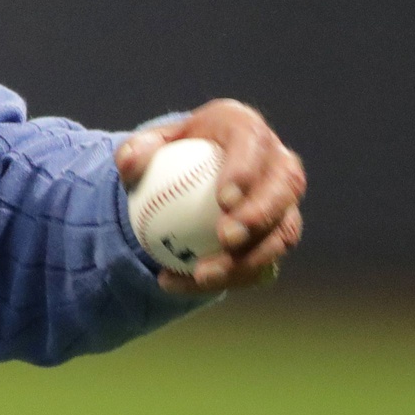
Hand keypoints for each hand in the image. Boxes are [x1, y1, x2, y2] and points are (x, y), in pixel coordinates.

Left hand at [115, 99, 304, 294]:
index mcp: (246, 129)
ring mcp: (285, 203)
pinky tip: (183, 285)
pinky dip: (228, 280)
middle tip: (226, 239)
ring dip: (248, 260)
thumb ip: (134, 152)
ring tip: (202, 275)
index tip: (223, 200)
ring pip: (282, 234)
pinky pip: (263, 264)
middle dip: (260, 216)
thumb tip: (130, 164)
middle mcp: (278, 163)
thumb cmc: (169, 157)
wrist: (188, 182)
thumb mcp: (145, 149)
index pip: (253, 143)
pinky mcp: (279, 238)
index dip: (246, 171)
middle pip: (285, 188)